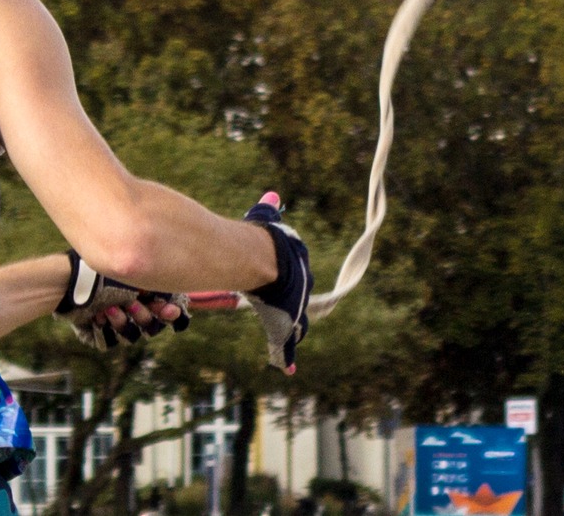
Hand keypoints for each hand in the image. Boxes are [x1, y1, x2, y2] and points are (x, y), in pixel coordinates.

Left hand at [55, 250, 191, 348]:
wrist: (70, 280)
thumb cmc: (104, 272)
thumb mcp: (136, 278)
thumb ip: (160, 289)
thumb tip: (178, 308)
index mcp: (145, 292)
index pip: (168, 311)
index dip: (170, 314)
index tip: (167, 310)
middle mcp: (133, 307)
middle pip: (151, 327)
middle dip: (143, 316)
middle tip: (131, 303)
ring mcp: (116, 320)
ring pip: (131, 336)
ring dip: (122, 322)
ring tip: (108, 308)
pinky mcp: (99, 332)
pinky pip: (110, 342)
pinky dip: (105, 328)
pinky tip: (97, 315)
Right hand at [239, 191, 310, 373]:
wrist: (263, 259)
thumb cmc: (262, 238)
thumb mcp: (266, 221)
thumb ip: (269, 207)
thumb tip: (273, 194)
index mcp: (298, 266)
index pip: (299, 276)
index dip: (293, 281)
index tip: (288, 284)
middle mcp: (300, 289)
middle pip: (300, 302)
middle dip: (295, 306)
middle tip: (288, 310)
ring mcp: (293, 309)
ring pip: (296, 326)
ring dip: (293, 332)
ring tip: (292, 342)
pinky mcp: (283, 325)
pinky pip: (285, 346)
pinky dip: (286, 358)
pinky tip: (288, 370)